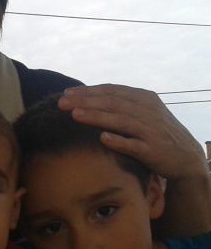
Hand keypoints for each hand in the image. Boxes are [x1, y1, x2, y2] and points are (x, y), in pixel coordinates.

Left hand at [59, 84, 210, 235]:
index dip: (88, 91)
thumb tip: (86, 98)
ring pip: (120, 121)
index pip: (111, 91)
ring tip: (75, 115)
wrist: (186, 157)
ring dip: (96, 117)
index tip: (66, 93)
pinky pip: (134, 145)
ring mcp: (150, 131)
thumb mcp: (142, 112)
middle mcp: (147, 111)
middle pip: (112, 103)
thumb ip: (120, 104)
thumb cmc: (155, 132)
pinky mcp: (153, 150)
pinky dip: (119, 141)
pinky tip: (103, 138)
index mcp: (143, 98)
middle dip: (85, 102)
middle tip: (61, 103)